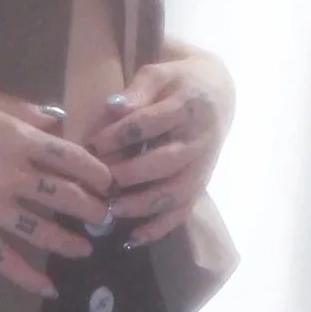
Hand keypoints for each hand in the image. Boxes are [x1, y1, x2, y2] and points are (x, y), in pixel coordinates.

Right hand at [0, 86, 115, 296]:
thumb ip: (19, 108)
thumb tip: (56, 117)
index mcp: (18, 140)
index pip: (71, 157)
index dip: (96, 170)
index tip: (108, 180)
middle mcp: (14, 177)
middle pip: (66, 196)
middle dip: (92, 208)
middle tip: (105, 215)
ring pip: (44, 231)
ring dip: (70, 242)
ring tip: (86, 248)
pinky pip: (6, 261)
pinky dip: (29, 278)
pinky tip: (49, 289)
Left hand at [86, 50, 232, 243]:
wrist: (217, 92)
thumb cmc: (178, 82)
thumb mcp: (159, 74)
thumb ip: (138, 90)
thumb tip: (115, 108)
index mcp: (188, 106)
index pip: (152, 123)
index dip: (121, 136)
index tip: (93, 145)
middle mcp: (200, 139)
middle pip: (167, 161)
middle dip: (130, 174)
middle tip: (99, 182)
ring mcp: (203, 165)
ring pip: (177, 192)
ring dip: (144, 205)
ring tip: (113, 210)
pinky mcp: (201, 184)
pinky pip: (184, 210)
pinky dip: (160, 227)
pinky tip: (134, 238)